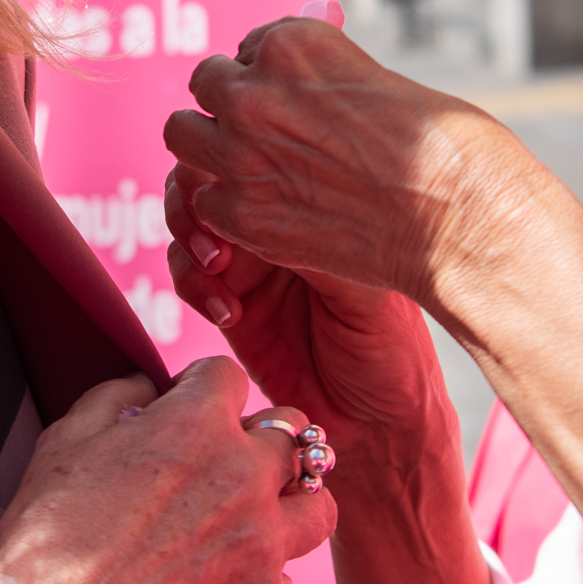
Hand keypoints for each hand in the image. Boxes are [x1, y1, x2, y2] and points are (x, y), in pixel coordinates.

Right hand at [0, 358, 334, 583]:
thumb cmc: (47, 540)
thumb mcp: (65, 441)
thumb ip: (117, 396)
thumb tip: (148, 387)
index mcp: (197, 426)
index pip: (231, 377)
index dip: (203, 390)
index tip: (189, 410)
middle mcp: (246, 477)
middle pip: (293, 433)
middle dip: (261, 440)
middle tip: (228, 464)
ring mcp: (264, 545)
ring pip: (317, 506)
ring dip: (288, 506)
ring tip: (253, 521)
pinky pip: (286, 581)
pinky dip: (258, 581)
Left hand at [162, 18, 572, 308]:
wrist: (458, 216)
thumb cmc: (443, 147)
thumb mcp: (379, 82)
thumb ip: (326, 80)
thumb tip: (304, 87)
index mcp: (294, 41)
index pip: (252, 46)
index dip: (271, 76)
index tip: (293, 101)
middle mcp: (256, 88)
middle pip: (206, 82)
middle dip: (229, 103)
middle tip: (263, 132)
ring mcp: (240, 150)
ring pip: (182, 133)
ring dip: (208, 145)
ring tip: (246, 166)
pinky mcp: (241, 212)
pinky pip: (203, 198)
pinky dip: (228, 206)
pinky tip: (267, 213)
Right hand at [165, 169, 454, 460]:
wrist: (378, 422)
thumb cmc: (394, 350)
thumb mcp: (366, 290)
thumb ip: (318, 247)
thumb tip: (275, 203)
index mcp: (319, 207)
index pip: (264, 161)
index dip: (238, 167)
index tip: (239, 192)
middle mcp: (281, 226)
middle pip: (212, 181)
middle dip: (197, 199)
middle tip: (216, 239)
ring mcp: (252, 264)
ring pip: (190, 223)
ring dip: (189, 239)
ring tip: (216, 268)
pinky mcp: (229, 304)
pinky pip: (188, 278)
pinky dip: (192, 286)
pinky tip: (224, 312)